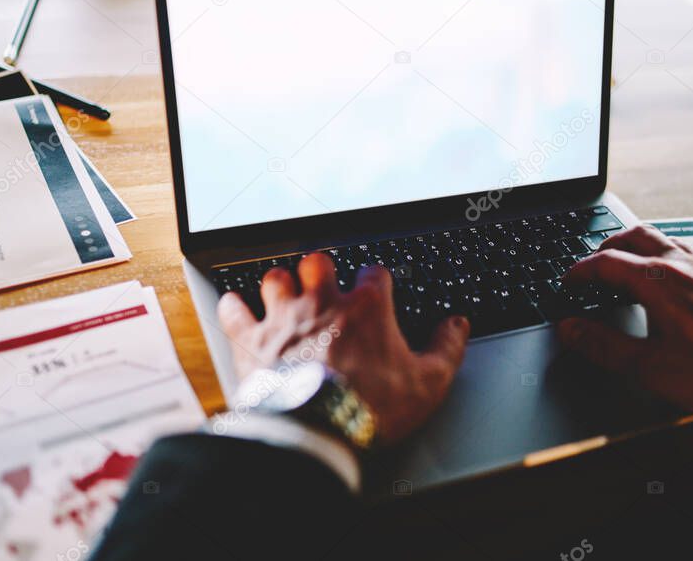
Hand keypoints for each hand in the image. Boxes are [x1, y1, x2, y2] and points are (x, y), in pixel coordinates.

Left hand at [217, 254, 469, 443]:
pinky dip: (234, 308)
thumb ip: (446, 348)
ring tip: (286, 294)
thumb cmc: (370, 406)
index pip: (374, 273)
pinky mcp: (252, 340)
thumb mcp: (427, 382)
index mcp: (366, 307)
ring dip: (281, 284)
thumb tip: (458, 326)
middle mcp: (322, 302)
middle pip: (318, 262)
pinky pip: (234, 310)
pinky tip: (237, 308)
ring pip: (276, 278)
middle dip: (322, 269)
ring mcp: (283, 318)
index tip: (377, 290)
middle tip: (325, 284)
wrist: (315, 430)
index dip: (377, 280)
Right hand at [558, 226, 692, 436]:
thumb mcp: (649, 367)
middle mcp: (682, 266)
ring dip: (635, 246)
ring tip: (622, 265)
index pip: (606, 262)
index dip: (580, 271)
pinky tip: (666, 279)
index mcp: (659, 281)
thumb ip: (603, 346)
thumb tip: (571, 329)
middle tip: (590, 265)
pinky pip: (684, 253)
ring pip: (662, 240)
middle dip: (606, 246)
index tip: (567, 282)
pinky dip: (661, 256)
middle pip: (634, 236)